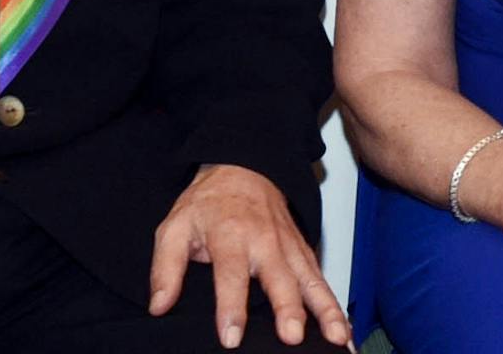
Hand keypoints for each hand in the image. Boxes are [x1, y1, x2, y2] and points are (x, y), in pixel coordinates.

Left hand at [149, 163, 349, 347]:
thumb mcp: (175, 226)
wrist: (243, 166)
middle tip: (293, 336)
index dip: (231, 306)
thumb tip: (159, 305)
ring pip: (310, 279)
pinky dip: (334, 303)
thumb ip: (165, 267)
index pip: (231, 274)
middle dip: (288, 308)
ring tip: (337, 337)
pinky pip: (320, 278)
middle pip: (279, 277)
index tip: (231, 338)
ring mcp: (288, 245)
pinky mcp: (302, 250)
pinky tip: (343, 330)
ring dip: (324, 308)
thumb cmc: (208, 203)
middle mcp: (265, 240)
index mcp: (230, 235)